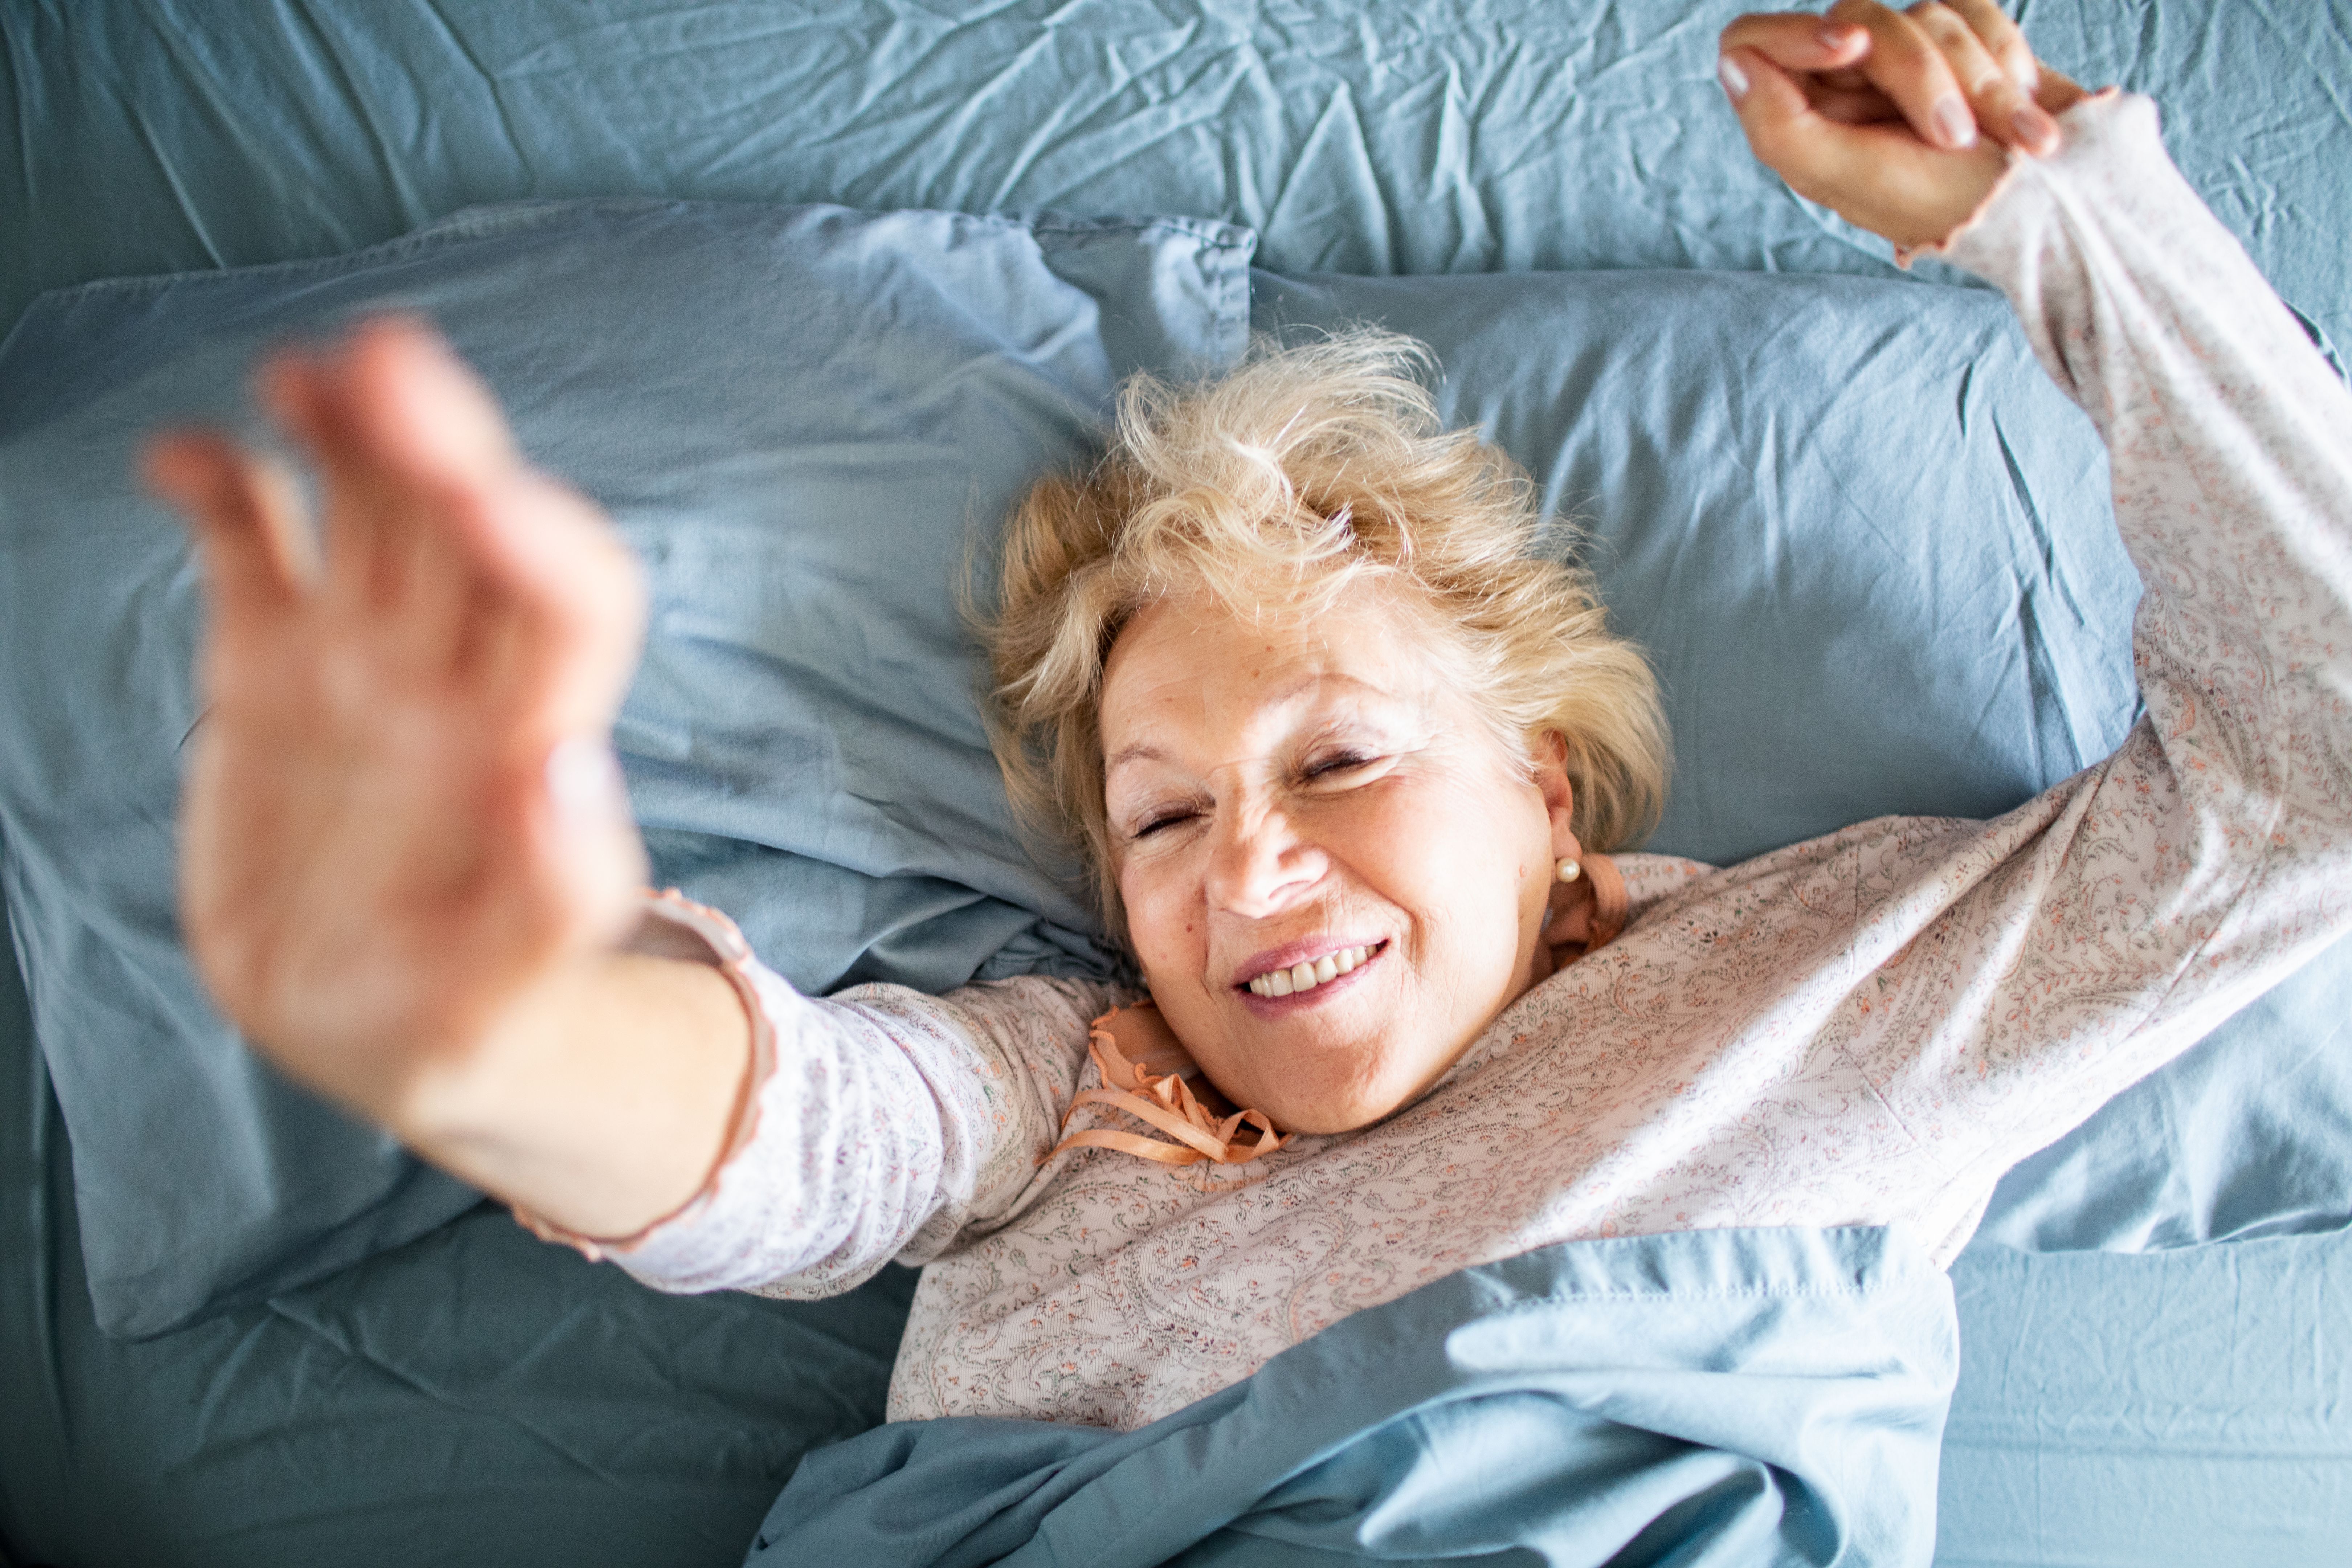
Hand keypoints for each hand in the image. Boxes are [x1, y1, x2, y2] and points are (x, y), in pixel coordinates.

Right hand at [147, 319, 648, 1126]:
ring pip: (370, 509)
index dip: (536, 537)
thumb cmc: (468, 1019)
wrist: (380, 1027)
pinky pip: (253, 547)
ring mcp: (360, 664)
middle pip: (465, 525)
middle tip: (380, 358)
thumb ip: (555, 898)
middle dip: (435, 438)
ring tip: (302, 373)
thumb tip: (566, 770)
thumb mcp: (508, 995)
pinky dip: (225, 488)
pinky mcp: (270, 669)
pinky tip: (179, 459)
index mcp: (529, 742)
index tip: (481, 490)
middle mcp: (454, 679)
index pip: (566, 602)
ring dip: (347, 432)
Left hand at [1718, 1, 2087, 250]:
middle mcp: (1846, 85)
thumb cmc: (1951, 201)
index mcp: (1805, 121)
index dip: (1796, 34)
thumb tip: (1736, 62)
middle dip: (1918, 72)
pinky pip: (1971, 6)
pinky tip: (2021, 114)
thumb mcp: (1853, 176)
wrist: (2057, 198)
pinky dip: (2004, 62)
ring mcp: (1905, 58)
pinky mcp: (1962, 37)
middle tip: (1954, 136)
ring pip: (1922, 13)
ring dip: (1976, 80)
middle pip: (1852, 19)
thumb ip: (1780, 126)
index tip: (1850, 47)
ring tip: (2006, 137)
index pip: (1753, 43)